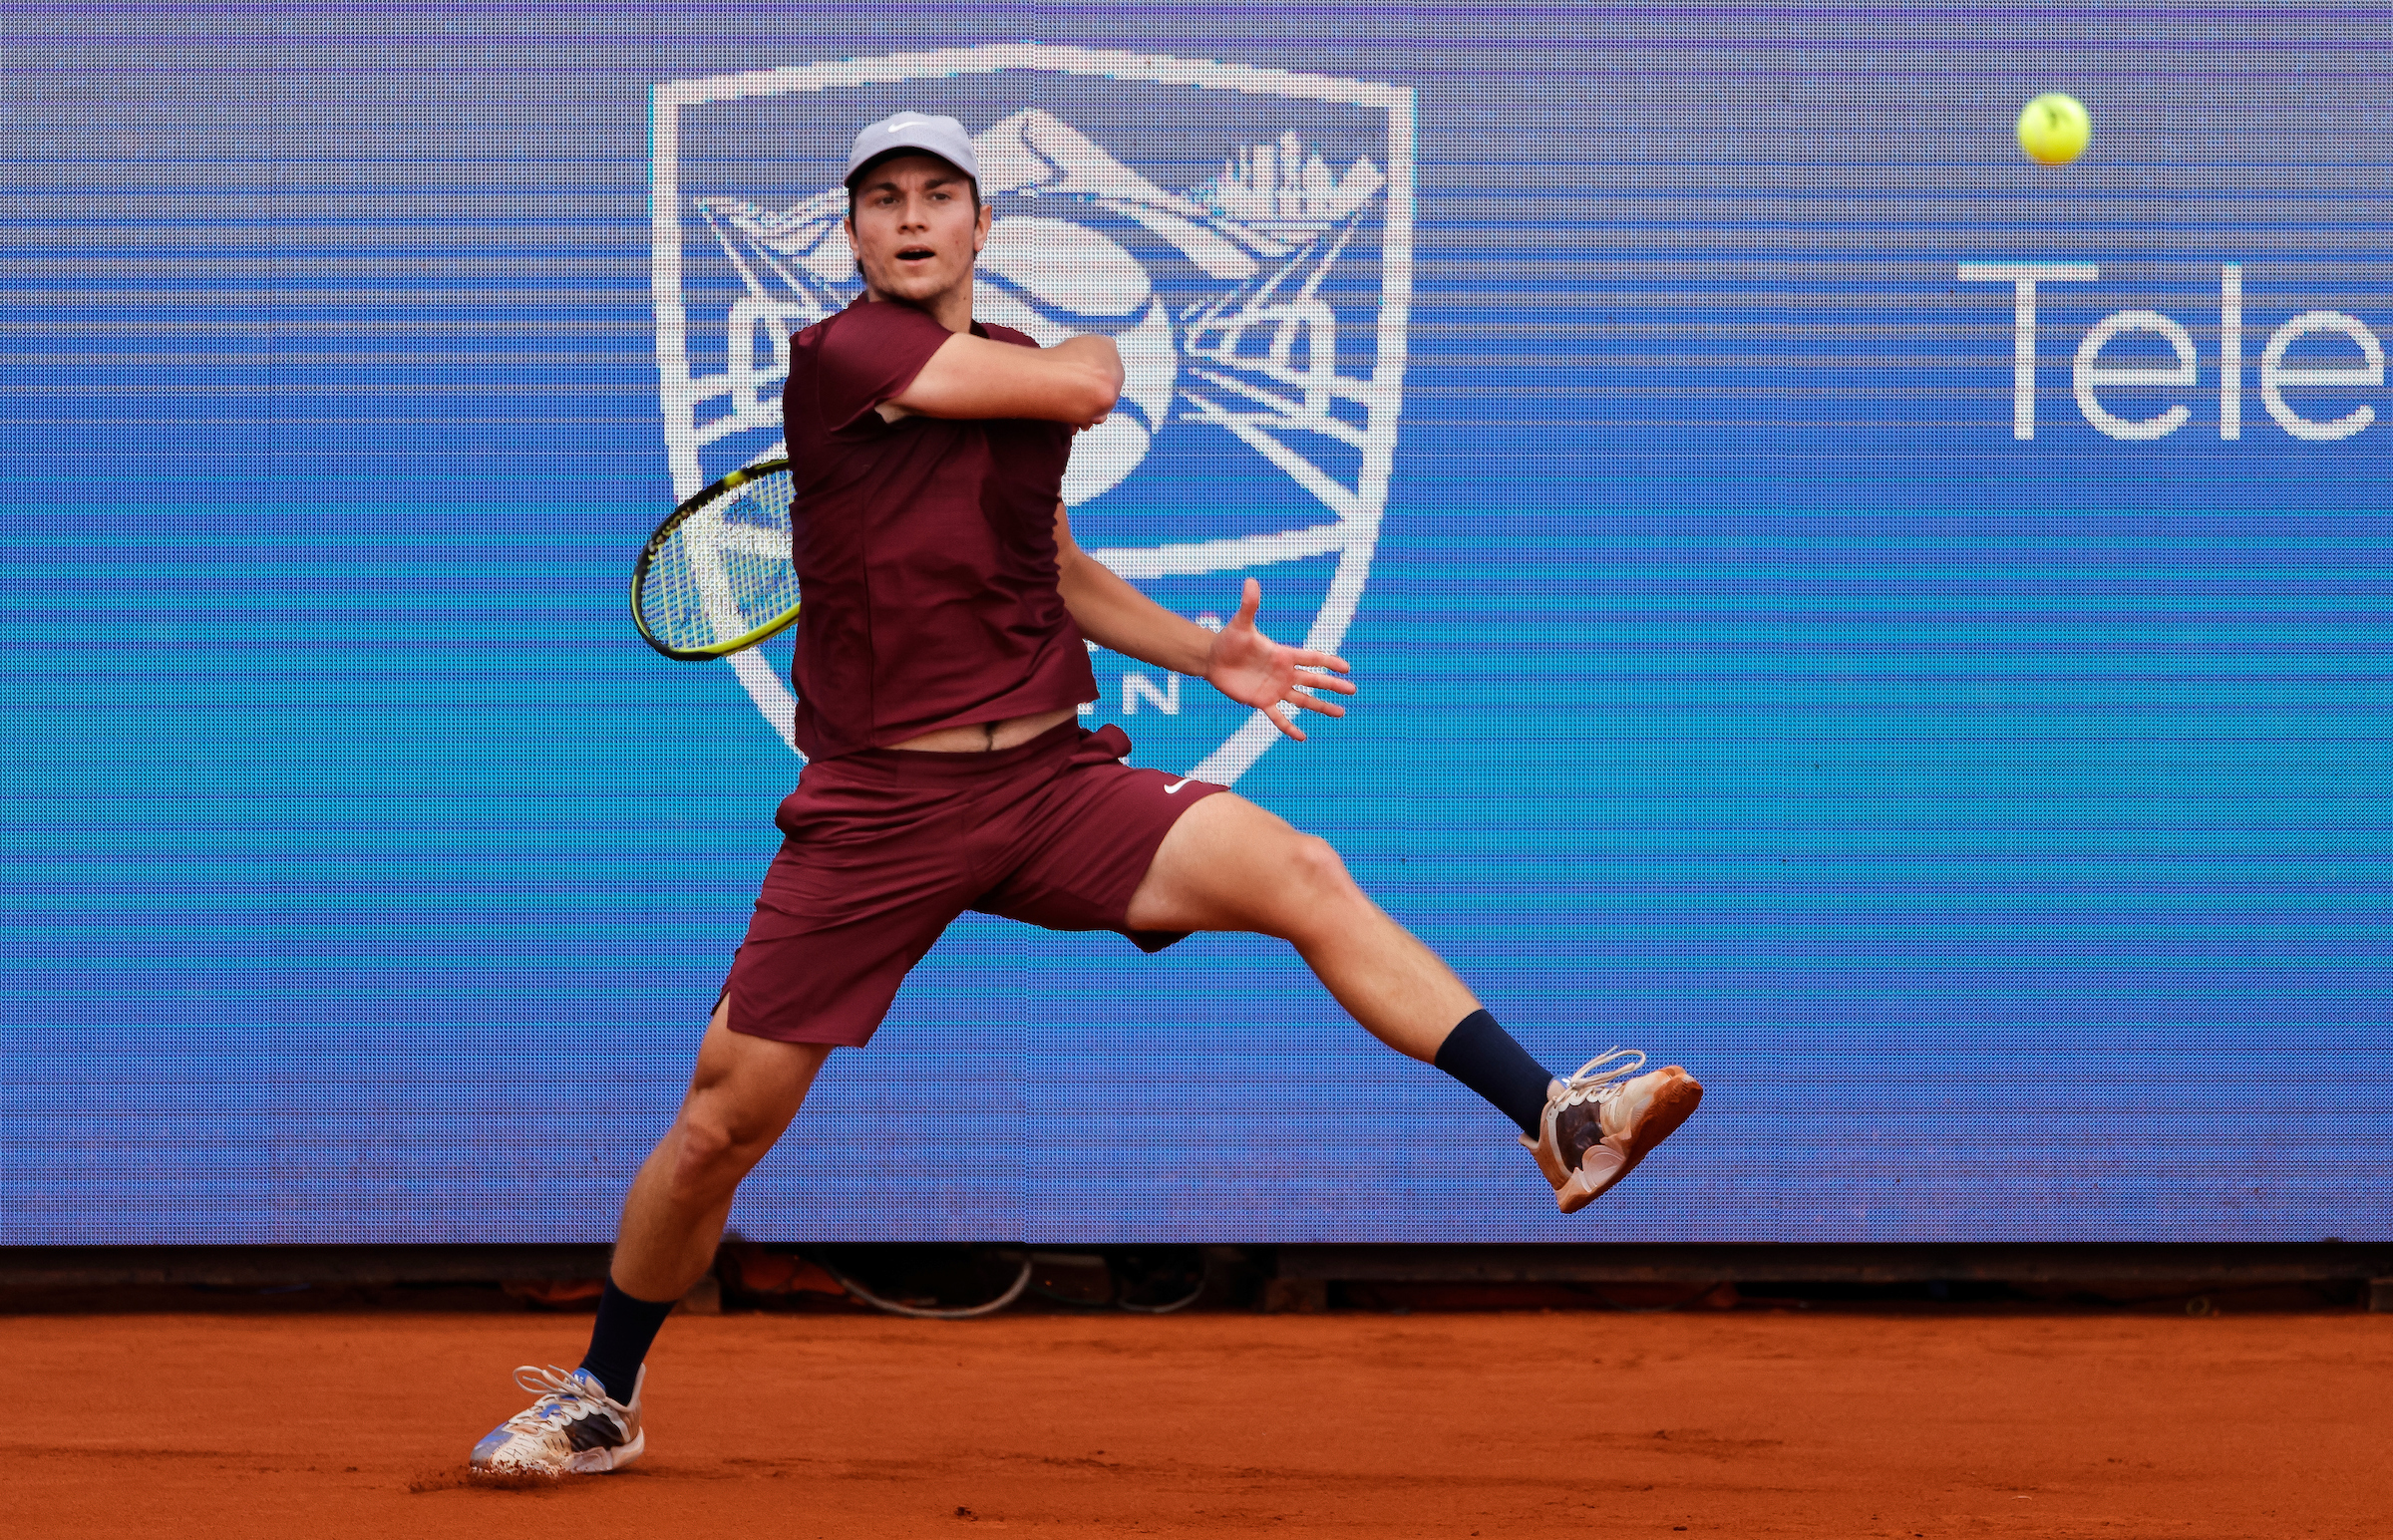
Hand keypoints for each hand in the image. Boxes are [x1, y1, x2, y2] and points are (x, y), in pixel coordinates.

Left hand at [1201, 578, 1356, 740]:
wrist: (1213, 659)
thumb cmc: (1229, 639)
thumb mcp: (1240, 623)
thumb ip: (1249, 605)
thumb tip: (1251, 581)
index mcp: (1283, 654)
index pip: (1312, 658)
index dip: (1329, 662)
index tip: (1347, 668)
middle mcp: (1283, 673)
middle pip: (1314, 680)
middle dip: (1333, 685)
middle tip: (1352, 690)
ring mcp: (1275, 688)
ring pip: (1303, 700)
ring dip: (1321, 706)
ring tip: (1340, 713)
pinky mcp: (1262, 701)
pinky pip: (1279, 717)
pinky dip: (1289, 727)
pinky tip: (1302, 737)